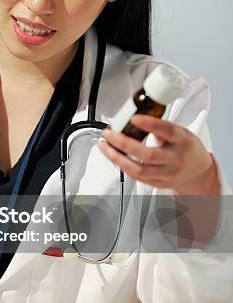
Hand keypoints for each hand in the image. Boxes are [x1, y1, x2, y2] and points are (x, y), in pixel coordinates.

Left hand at [98, 114, 220, 194]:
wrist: (199, 171)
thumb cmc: (186, 148)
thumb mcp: (180, 132)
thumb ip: (161, 127)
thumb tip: (137, 119)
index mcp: (183, 141)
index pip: (167, 132)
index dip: (150, 124)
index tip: (134, 118)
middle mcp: (175, 159)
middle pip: (147, 155)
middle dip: (123, 143)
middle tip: (109, 134)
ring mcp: (167, 174)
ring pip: (138, 170)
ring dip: (116, 158)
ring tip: (105, 146)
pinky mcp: (158, 184)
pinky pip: (136, 177)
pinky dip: (122, 166)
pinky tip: (114, 157)